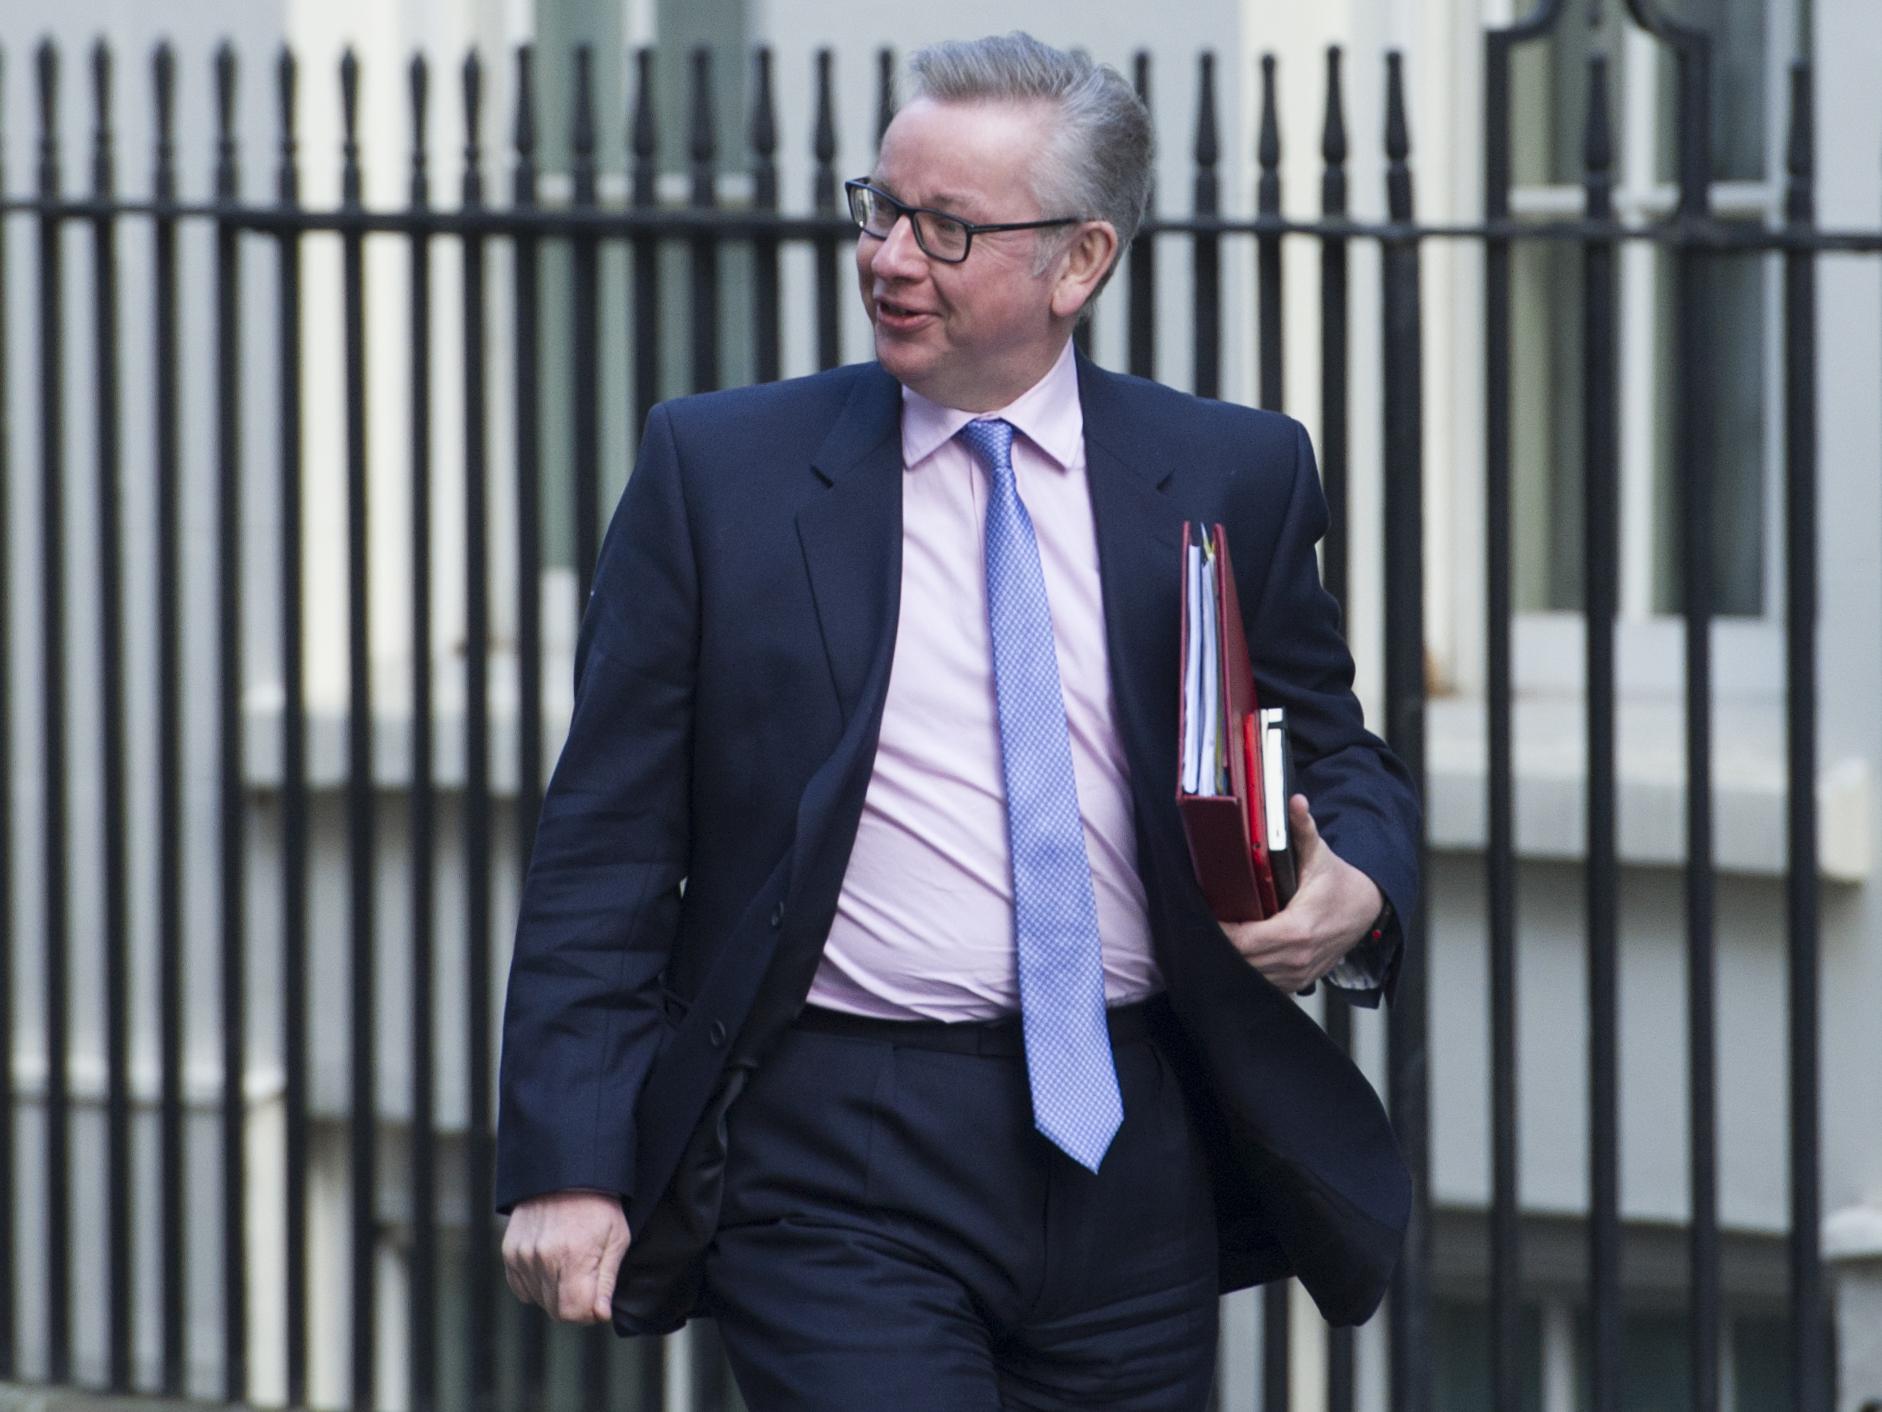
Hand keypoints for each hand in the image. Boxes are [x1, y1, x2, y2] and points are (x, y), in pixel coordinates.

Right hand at [501, 1189, 631, 1323]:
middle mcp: (543, 1258)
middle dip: (574, 1303)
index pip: (573, 1313)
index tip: (597, 1301)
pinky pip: (521, 1288)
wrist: (567, 1173)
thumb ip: (606, 1282)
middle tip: (586, 1279)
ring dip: (555, 1292)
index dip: (588, 1313)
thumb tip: (599, 1316)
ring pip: (539, 1300)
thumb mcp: (617, 1240)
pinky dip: (536, 1284)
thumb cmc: (599, 1207)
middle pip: (555, 1310)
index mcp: (573, 1257)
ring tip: (569, 1264)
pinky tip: (551, 1264)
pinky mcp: (509, 1251)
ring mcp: (523, 1255)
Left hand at [1222, 794, 1382, 991]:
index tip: (1206, 913)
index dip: (1219, 930)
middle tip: (1204, 922)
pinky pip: (1264, 982)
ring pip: (1251, 976)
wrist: (1367, 911)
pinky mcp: (1298, 982)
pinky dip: (1249, 969)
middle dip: (1220, 943)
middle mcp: (1297, 958)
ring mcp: (1298, 975)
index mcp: (1298, 930)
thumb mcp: (1320, 855)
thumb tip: (1294, 801)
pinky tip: (1240, 949)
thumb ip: (1302, 829)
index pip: (1243, 941)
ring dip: (1232, 958)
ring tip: (1218, 934)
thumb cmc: (1339, 883)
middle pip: (1241, 962)